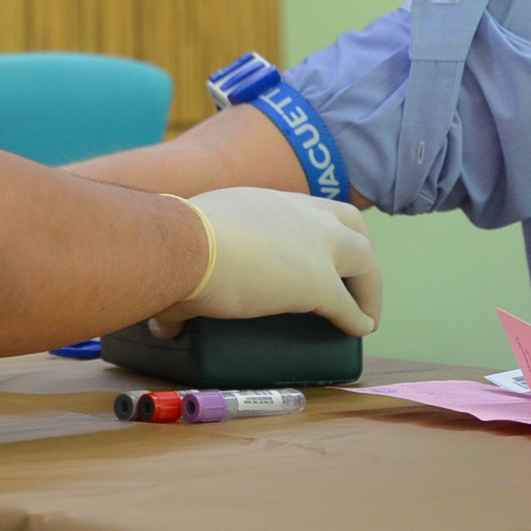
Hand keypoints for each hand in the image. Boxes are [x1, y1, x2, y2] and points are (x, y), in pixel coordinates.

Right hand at [149, 187, 380, 337]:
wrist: (183, 247)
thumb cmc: (172, 243)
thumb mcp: (184, 247)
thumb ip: (182, 282)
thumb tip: (161, 322)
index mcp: (265, 201)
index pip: (303, 207)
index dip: (315, 227)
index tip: (313, 248)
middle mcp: (298, 214)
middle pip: (349, 220)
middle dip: (360, 244)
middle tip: (356, 272)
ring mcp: (314, 247)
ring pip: (364, 257)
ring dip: (369, 284)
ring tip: (365, 310)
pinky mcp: (319, 283)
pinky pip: (349, 305)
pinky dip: (357, 318)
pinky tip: (359, 329)